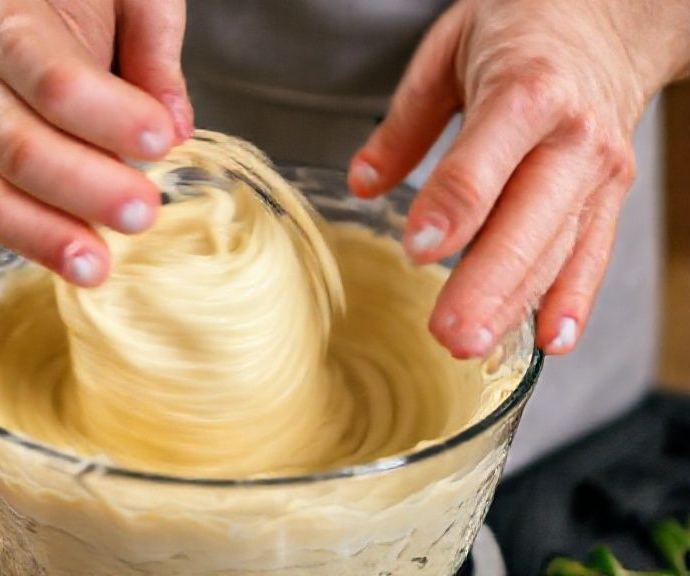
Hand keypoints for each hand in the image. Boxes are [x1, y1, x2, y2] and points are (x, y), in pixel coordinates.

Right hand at [0, 0, 191, 285]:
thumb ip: (153, 46)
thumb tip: (174, 124)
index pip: (49, 76)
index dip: (106, 116)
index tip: (162, 142)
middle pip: (17, 142)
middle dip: (85, 186)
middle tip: (144, 211)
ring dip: (49, 232)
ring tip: (100, 265)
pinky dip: (29, 239)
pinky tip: (73, 260)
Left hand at [349, 0, 689, 357]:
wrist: (615, 16)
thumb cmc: (526, 26)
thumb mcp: (450, 49)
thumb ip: (405, 122)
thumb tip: (364, 182)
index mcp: (526, 90)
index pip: (485, 162)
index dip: (453, 210)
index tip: (419, 251)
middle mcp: (571, 136)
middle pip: (528, 221)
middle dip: (487, 283)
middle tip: (448, 333)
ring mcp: (598, 170)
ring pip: (558, 248)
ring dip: (517, 304)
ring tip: (475, 346)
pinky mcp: (611, 194)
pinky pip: (594, 254)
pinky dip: (574, 300)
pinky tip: (550, 341)